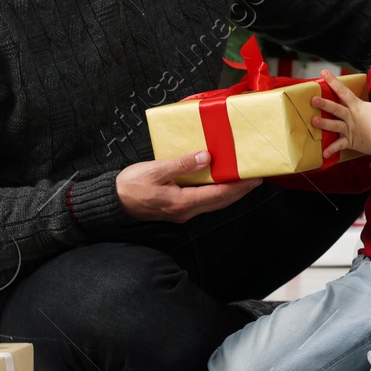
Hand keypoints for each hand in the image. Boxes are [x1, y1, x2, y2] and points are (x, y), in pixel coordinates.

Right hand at [117, 151, 261, 222]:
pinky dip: (216, 193)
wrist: (113, 202)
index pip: (218, 195)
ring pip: (213, 204)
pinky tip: (221, 184)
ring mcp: (182, 212)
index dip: (239, 187)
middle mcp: (185, 211)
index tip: (255, 178)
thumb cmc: (130, 186)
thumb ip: (181, 164)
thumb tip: (205, 157)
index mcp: (182, 202)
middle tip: (257, 179)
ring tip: (244, 181)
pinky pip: (204, 202)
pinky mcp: (178, 209)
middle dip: (241, 191)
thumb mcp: (155, 170)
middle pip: (220, 202)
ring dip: (230, 193)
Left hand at [312, 73, 370, 155]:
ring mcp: (349, 130)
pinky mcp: (351, 142)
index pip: (344, 92)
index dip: (333, 81)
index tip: (324, 73)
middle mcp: (351, 118)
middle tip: (312, 100)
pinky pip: (339, 146)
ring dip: (323, 124)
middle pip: (335, 109)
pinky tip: (323, 154)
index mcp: (358, 107)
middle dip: (323, 104)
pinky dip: (332, 150)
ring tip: (312, 121)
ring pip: (334, 126)